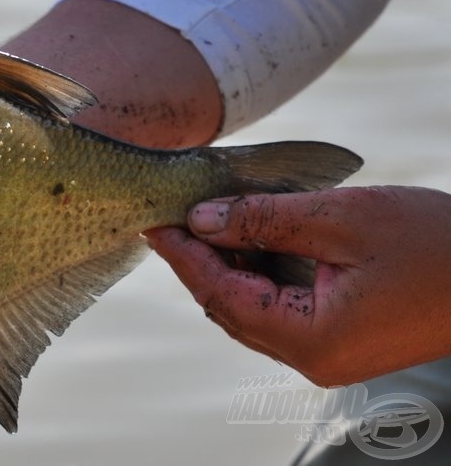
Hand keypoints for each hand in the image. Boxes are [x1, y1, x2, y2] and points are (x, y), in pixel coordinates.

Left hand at [145, 186, 450, 385]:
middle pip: (228, 307)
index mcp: (309, 339)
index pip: (219, 294)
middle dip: (198, 260)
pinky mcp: (341, 341)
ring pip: (252, 309)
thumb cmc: (435, 244)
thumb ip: (263, 219)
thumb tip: (201, 219)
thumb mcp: (339, 218)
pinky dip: (259, 275)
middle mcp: (312, 359)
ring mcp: (328, 354)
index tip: (152, 222)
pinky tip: (249, 239)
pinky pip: (281, 309)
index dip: (182, 256)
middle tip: (171, 216)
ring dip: (227, 266)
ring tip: (204, 221)